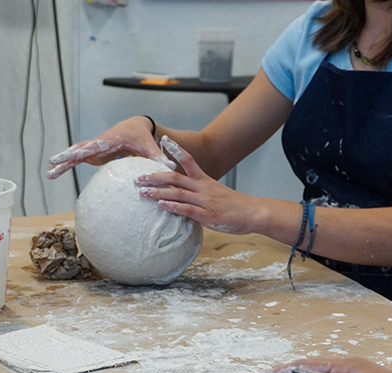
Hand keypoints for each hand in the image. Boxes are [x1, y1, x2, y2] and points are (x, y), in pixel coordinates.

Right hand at [45, 116, 175, 178]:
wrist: (136, 127)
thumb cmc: (143, 136)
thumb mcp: (150, 146)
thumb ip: (157, 157)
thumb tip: (170, 168)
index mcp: (110, 140)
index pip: (94, 146)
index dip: (82, 151)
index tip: (71, 156)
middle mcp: (99, 142)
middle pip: (79, 149)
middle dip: (65, 157)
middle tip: (50, 165)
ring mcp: (95, 148)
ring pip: (75, 154)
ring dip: (62, 163)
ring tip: (49, 174)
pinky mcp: (94, 154)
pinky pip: (78, 160)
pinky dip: (67, 165)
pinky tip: (56, 172)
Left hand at [136, 136, 259, 234]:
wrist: (253, 213)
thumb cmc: (236, 206)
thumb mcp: (218, 194)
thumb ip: (201, 193)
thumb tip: (187, 197)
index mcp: (205, 181)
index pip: (189, 160)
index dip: (176, 149)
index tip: (164, 139)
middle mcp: (203, 188)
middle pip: (175, 177)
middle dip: (155, 177)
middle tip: (138, 177)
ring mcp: (204, 201)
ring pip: (177, 193)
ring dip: (158, 193)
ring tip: (143, 192)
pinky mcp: (206, 215)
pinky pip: (187, 209)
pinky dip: (173, 207)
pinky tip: (161, 206)